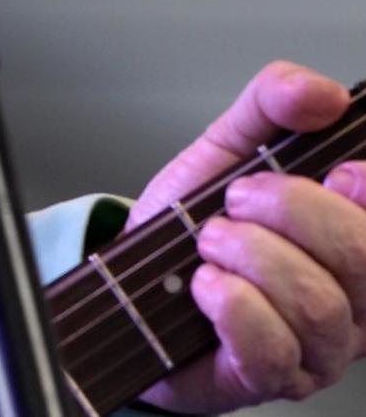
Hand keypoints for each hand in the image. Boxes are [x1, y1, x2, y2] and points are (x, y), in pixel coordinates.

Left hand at [133, 62, 365, 410]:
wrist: (130, 287)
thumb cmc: (190, 226)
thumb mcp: (226, 150)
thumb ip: (270, 107)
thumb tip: (321, 92)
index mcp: (356, 239)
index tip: (336, 170)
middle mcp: (356, 299)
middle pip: (363, 254)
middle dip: (291, 210)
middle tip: (238, 200)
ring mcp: (321, 347)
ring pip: (318, 302)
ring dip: (247, 254)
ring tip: (209, 242)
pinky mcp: (273, 379)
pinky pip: (271, 347)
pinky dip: (229, 303)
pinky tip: (206, 285)